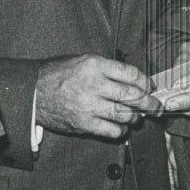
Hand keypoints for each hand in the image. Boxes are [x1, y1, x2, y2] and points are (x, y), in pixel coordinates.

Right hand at [36, 54, 161, 138]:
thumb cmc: (59, 73)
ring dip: (136, 117)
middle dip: (149, 103)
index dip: (145, 82)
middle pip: (132, 96)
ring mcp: (89, 106)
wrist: (33, 92)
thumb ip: (108, 68)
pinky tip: (122, 127)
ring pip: (124, 114)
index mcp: (95, 65)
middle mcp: (94, 85)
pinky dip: (121, 130)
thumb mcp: (84, 59)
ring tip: (139, 117)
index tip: (150, 86)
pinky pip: (110, 130)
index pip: (131, 74)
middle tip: (156, 106)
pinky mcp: (83, 123)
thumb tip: (134, 79)